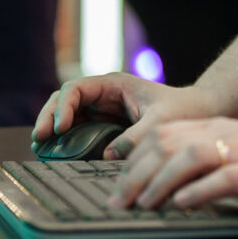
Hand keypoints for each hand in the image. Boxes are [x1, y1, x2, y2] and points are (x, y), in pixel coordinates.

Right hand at [30, 72, 221, 156]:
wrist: (198, 114)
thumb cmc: (182, 110)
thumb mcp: (161, 122)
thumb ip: (136, 136)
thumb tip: (108, 154)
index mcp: (114, 84)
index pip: (76, 88)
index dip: (63, 106)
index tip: (60, 127)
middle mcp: (104, 95)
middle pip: (64, 100)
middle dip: (49, 116)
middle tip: (39, 138)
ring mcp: (102, 110)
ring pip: (68, 115)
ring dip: (52, 128)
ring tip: (40, 146)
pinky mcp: (105, 126)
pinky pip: (79, 130)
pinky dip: (65, 139)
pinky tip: (55, 152)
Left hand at [112, 117, 237, 222]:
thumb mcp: (235, 161)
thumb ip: (203, 164)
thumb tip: (157, 182)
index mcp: (219, 127)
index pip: (163, 133)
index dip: (133, 158)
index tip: (116, 185)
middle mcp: (229, 132)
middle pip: (169, 142)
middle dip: (136, 172)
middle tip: (119, 200)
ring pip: (190, 156)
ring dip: (160, 180)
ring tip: (144, 203)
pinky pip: (225, 177)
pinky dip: (199, 191)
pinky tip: (182, 205)